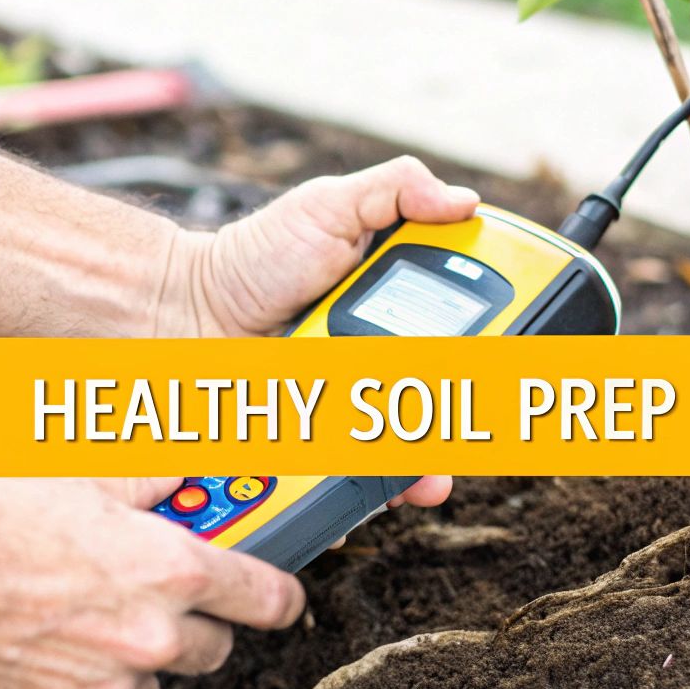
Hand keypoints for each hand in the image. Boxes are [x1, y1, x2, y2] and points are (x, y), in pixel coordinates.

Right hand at [0, 473, 302, 688]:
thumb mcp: (77, 470)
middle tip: (150, 593)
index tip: (279, 597)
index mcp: (168, 571)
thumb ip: (150, 477)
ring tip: (75, 612)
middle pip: (214, 649)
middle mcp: (149, 638)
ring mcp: (104, 688)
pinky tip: (38, 642)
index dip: (278, 594)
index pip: (266, 597)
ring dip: (132, 656)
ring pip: (150, 682)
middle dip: (194, 623)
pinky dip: (77, 681)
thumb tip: (189, 468)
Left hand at [162, 156, 471, 511]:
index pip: (465, 335)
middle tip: (465, 434)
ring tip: (424, 477)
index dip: (493, 355)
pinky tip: (369, 496)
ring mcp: (347, 406)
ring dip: (419, 469)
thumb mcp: (327, 205)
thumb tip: (465, 201)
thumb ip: (396, 192)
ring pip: (400, 451)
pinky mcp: (312, 444)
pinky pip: (345, 478)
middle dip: (461, 428)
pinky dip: (360, 495)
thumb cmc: (250, 257)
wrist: (179, 312)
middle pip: (440, 405)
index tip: (509, 366)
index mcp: (398, 304)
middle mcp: (380, 360)